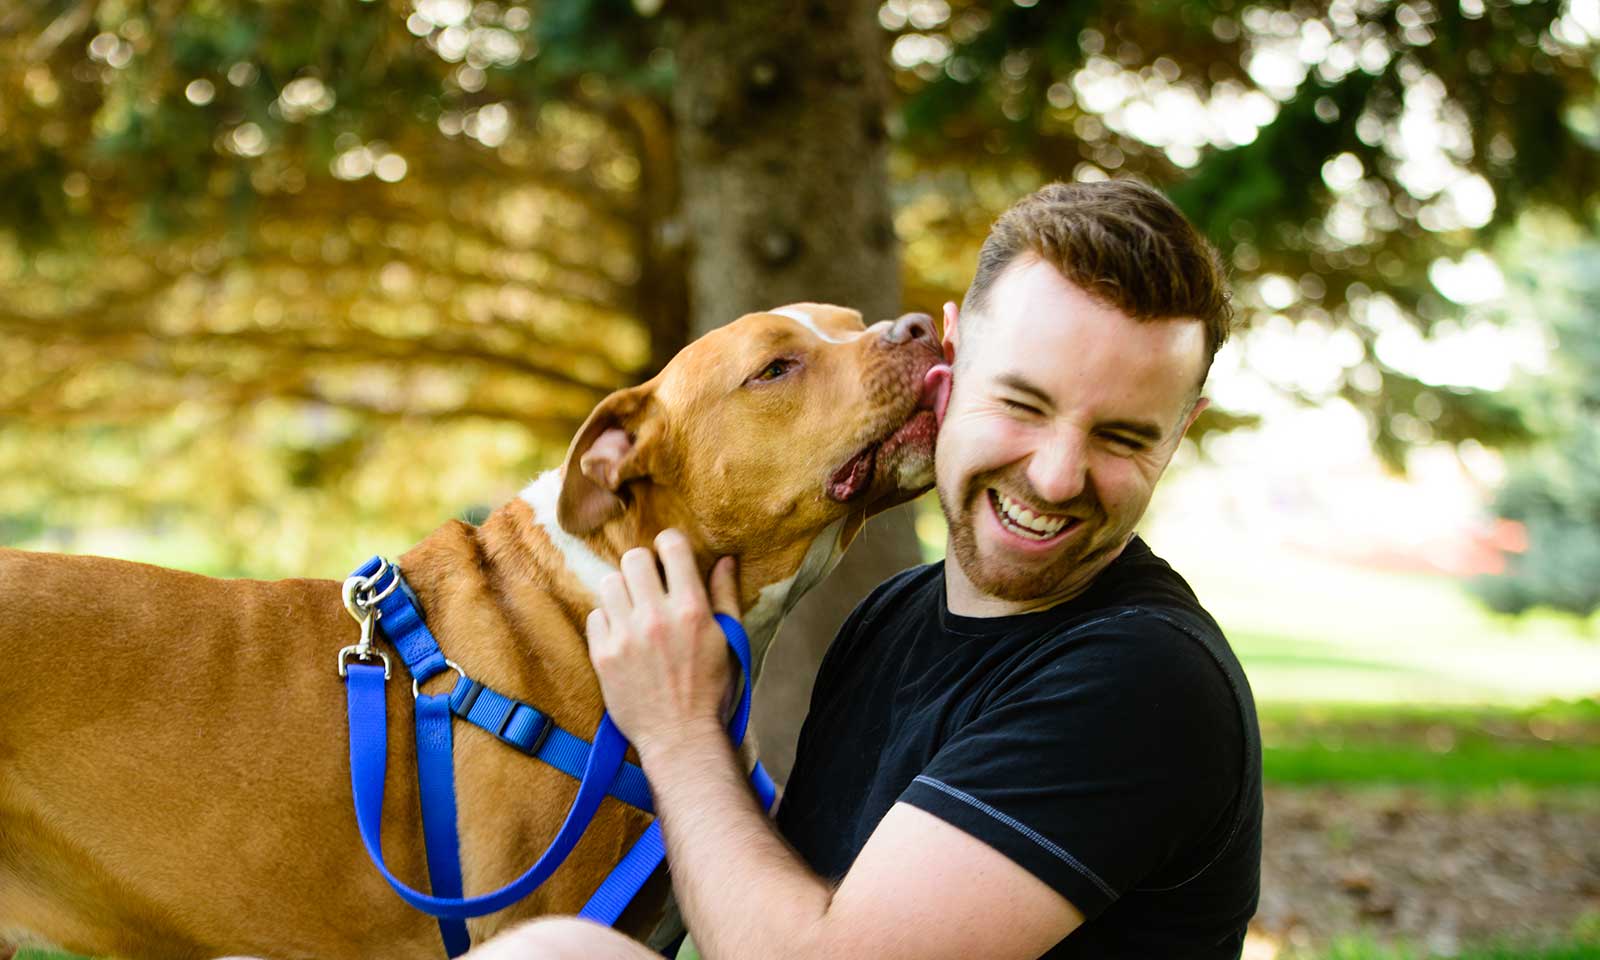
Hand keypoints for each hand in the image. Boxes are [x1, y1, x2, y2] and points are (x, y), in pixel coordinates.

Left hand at [586, 529, 741, 758]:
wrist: (680, 736)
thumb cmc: (710, 689)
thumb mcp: (728, 640)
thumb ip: (725, 595)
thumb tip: (724, 559)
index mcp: (692, 609)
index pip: (671, 546)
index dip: (669, 545)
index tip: (669, 557)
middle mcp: (656, 617)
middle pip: (633, 558)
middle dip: (643, 566)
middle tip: (649, 584)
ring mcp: (626, 636)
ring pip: (609, 582)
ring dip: (622, 592)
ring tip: (633, 610)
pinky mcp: (603, 655)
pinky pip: (595, 615)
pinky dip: (607, 622)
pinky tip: (622, 636)